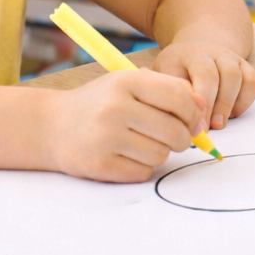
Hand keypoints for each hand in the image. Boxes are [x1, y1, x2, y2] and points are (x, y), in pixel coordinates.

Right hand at [47, 69, 205, 181]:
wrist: (51, 126)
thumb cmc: (100, 103)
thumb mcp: (129, 84)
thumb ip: (167, 89)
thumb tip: (204, 107)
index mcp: (126, 82)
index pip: (179, 98)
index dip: (194, 114)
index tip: (195, 123)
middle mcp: (116, 108)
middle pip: (174, 131)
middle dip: (183, 139)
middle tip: (175, 139)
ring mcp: (106, 137)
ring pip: (161, 154)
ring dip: (160, 153)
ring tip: (145, 145)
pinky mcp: (100, 164)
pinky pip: (142, 172)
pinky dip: (142, 168)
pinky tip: (128, 156)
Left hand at [153, 41, 254, 130]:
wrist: (194, 50)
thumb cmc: (175, 71)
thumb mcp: (163, 76)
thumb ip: (172, 94)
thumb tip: (181, 121)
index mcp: (188, 53)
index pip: (203, 73)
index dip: (203, 101)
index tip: (196, 125)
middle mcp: (211, 52)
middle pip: (226, 75)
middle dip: (219, 105)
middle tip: (209, 128)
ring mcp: (230, 57)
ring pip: (239, 78)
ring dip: (230, 105)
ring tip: (219, 124)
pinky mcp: (244, 66)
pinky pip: (252, 83)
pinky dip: (244, 102)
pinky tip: (230, 113)